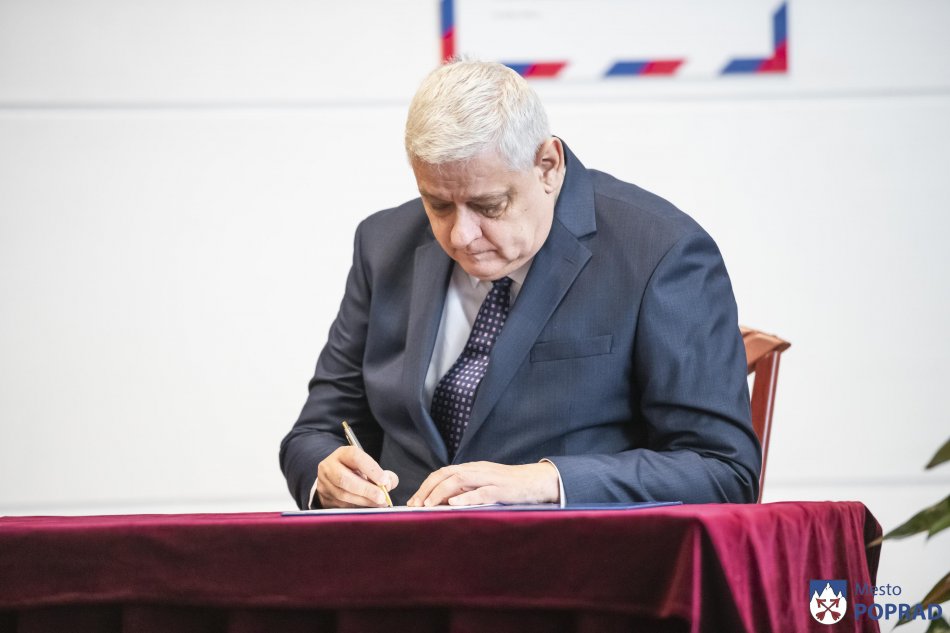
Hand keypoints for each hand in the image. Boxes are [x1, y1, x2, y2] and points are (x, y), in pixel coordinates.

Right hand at [316, 446, 398, 507]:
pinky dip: (357, 507)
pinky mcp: (324, 499)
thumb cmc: (355, 471)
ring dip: (363, 501)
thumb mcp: (368, 467)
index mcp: (342, 454)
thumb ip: (383, 474)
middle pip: (344, 479)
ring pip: (342, 495)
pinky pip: (341, 506)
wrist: (335, 479)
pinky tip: (368, 507)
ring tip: (378, 503)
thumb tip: (389, 483)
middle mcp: (329, 467)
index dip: (371, 469)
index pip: (355, 457)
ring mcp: (324, 484)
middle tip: (381, 497)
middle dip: (366, 490)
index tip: (384, 481)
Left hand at [407, 461, 559, 506]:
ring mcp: (488, 478)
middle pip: (445, 474)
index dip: (425, 486)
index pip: (442, 473)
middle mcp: (477, 470)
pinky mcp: (501, 490)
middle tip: (415, 506)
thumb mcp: (483, 485)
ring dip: (440, 493)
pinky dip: (466, 498)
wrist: (535, 481)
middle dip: (427, 490)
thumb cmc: (507, 487)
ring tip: (428, 506)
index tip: (414, 502)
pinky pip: (481, 492)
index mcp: (471, 468)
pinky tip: (454, 505)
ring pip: (458, 480)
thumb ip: (465, 491)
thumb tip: (443, 504)